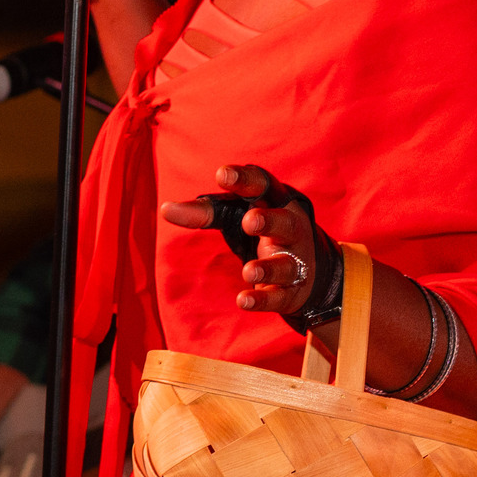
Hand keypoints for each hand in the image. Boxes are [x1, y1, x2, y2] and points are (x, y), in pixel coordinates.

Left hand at [159, 164, 324, 314]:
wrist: (312, 271)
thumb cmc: (264, 231)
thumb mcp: (235, 215)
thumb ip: (204, 212)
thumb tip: (165, 209)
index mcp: (277, 204)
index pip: (264, 185)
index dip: (245, 179)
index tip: (222, 174)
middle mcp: (291, 231)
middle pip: (285, 223)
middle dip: (269, 222)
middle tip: (250, 221)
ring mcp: (294, 262)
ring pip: (286, 265)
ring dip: (267, 268)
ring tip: (247, 270)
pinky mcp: (290, 293)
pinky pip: (278, 297)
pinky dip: (262, 300)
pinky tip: (244, 301)